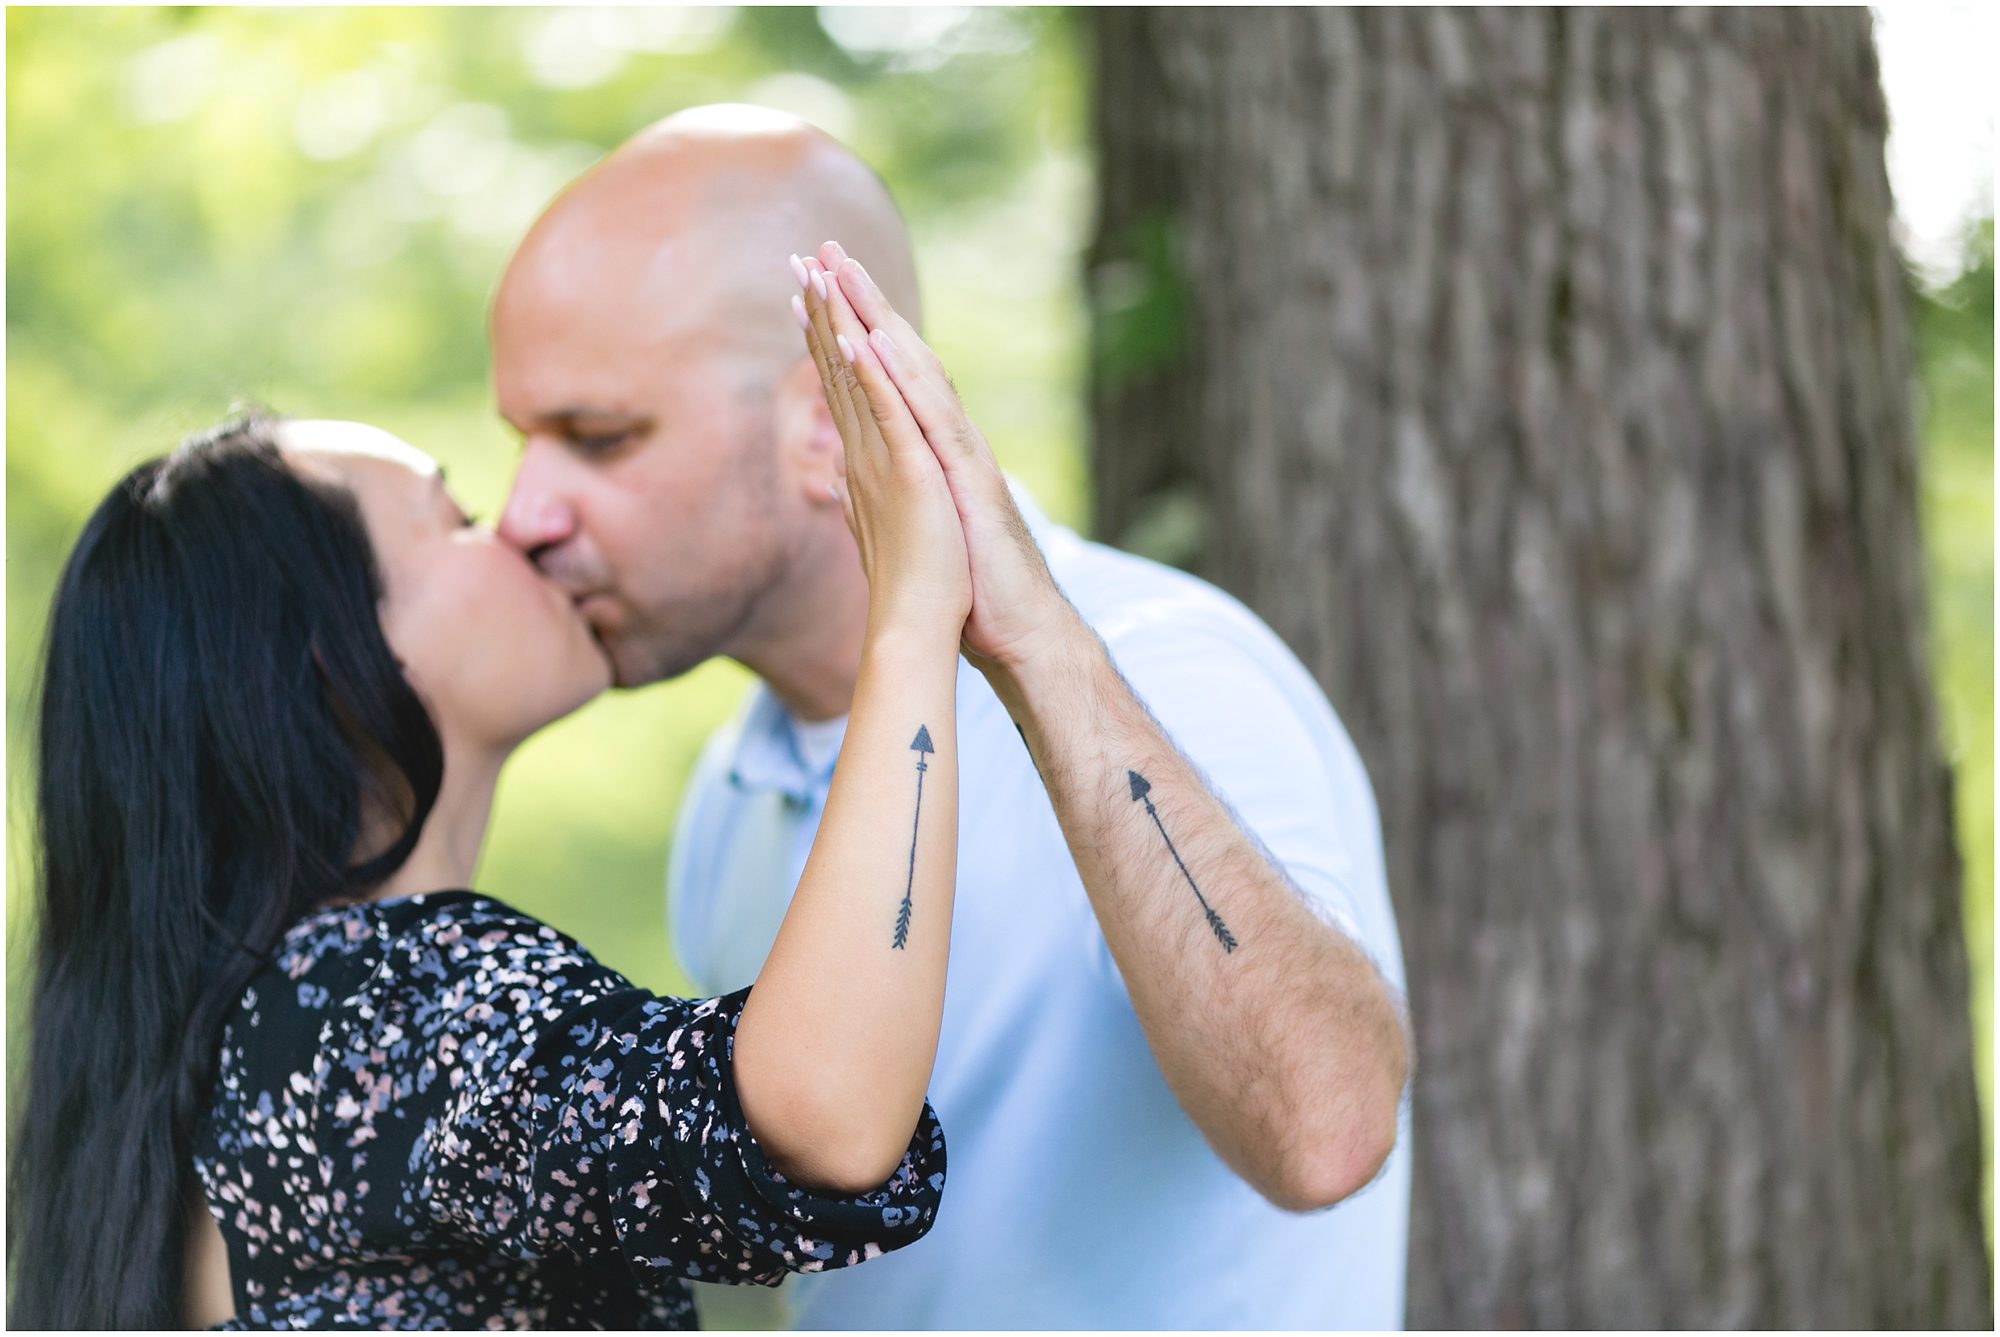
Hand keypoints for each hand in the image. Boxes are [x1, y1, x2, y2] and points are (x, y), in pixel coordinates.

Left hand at [812, 241, 1079, 675]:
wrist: (1020, 632)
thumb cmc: (974, 592)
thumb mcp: (918, 533)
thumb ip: (883, 497)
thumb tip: (847, 478)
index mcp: (928, 453)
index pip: (878, 381)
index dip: (843, 335)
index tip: (808, 294)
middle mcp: (945, 440)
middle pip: (895, 359)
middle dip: (858, 303)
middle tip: (821, 249)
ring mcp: (959, 454)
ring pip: (913, 372)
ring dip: (876, 319)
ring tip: (842, 272)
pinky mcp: (967, 477)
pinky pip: (926, 419)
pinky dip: (896, 377)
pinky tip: (868, 341)